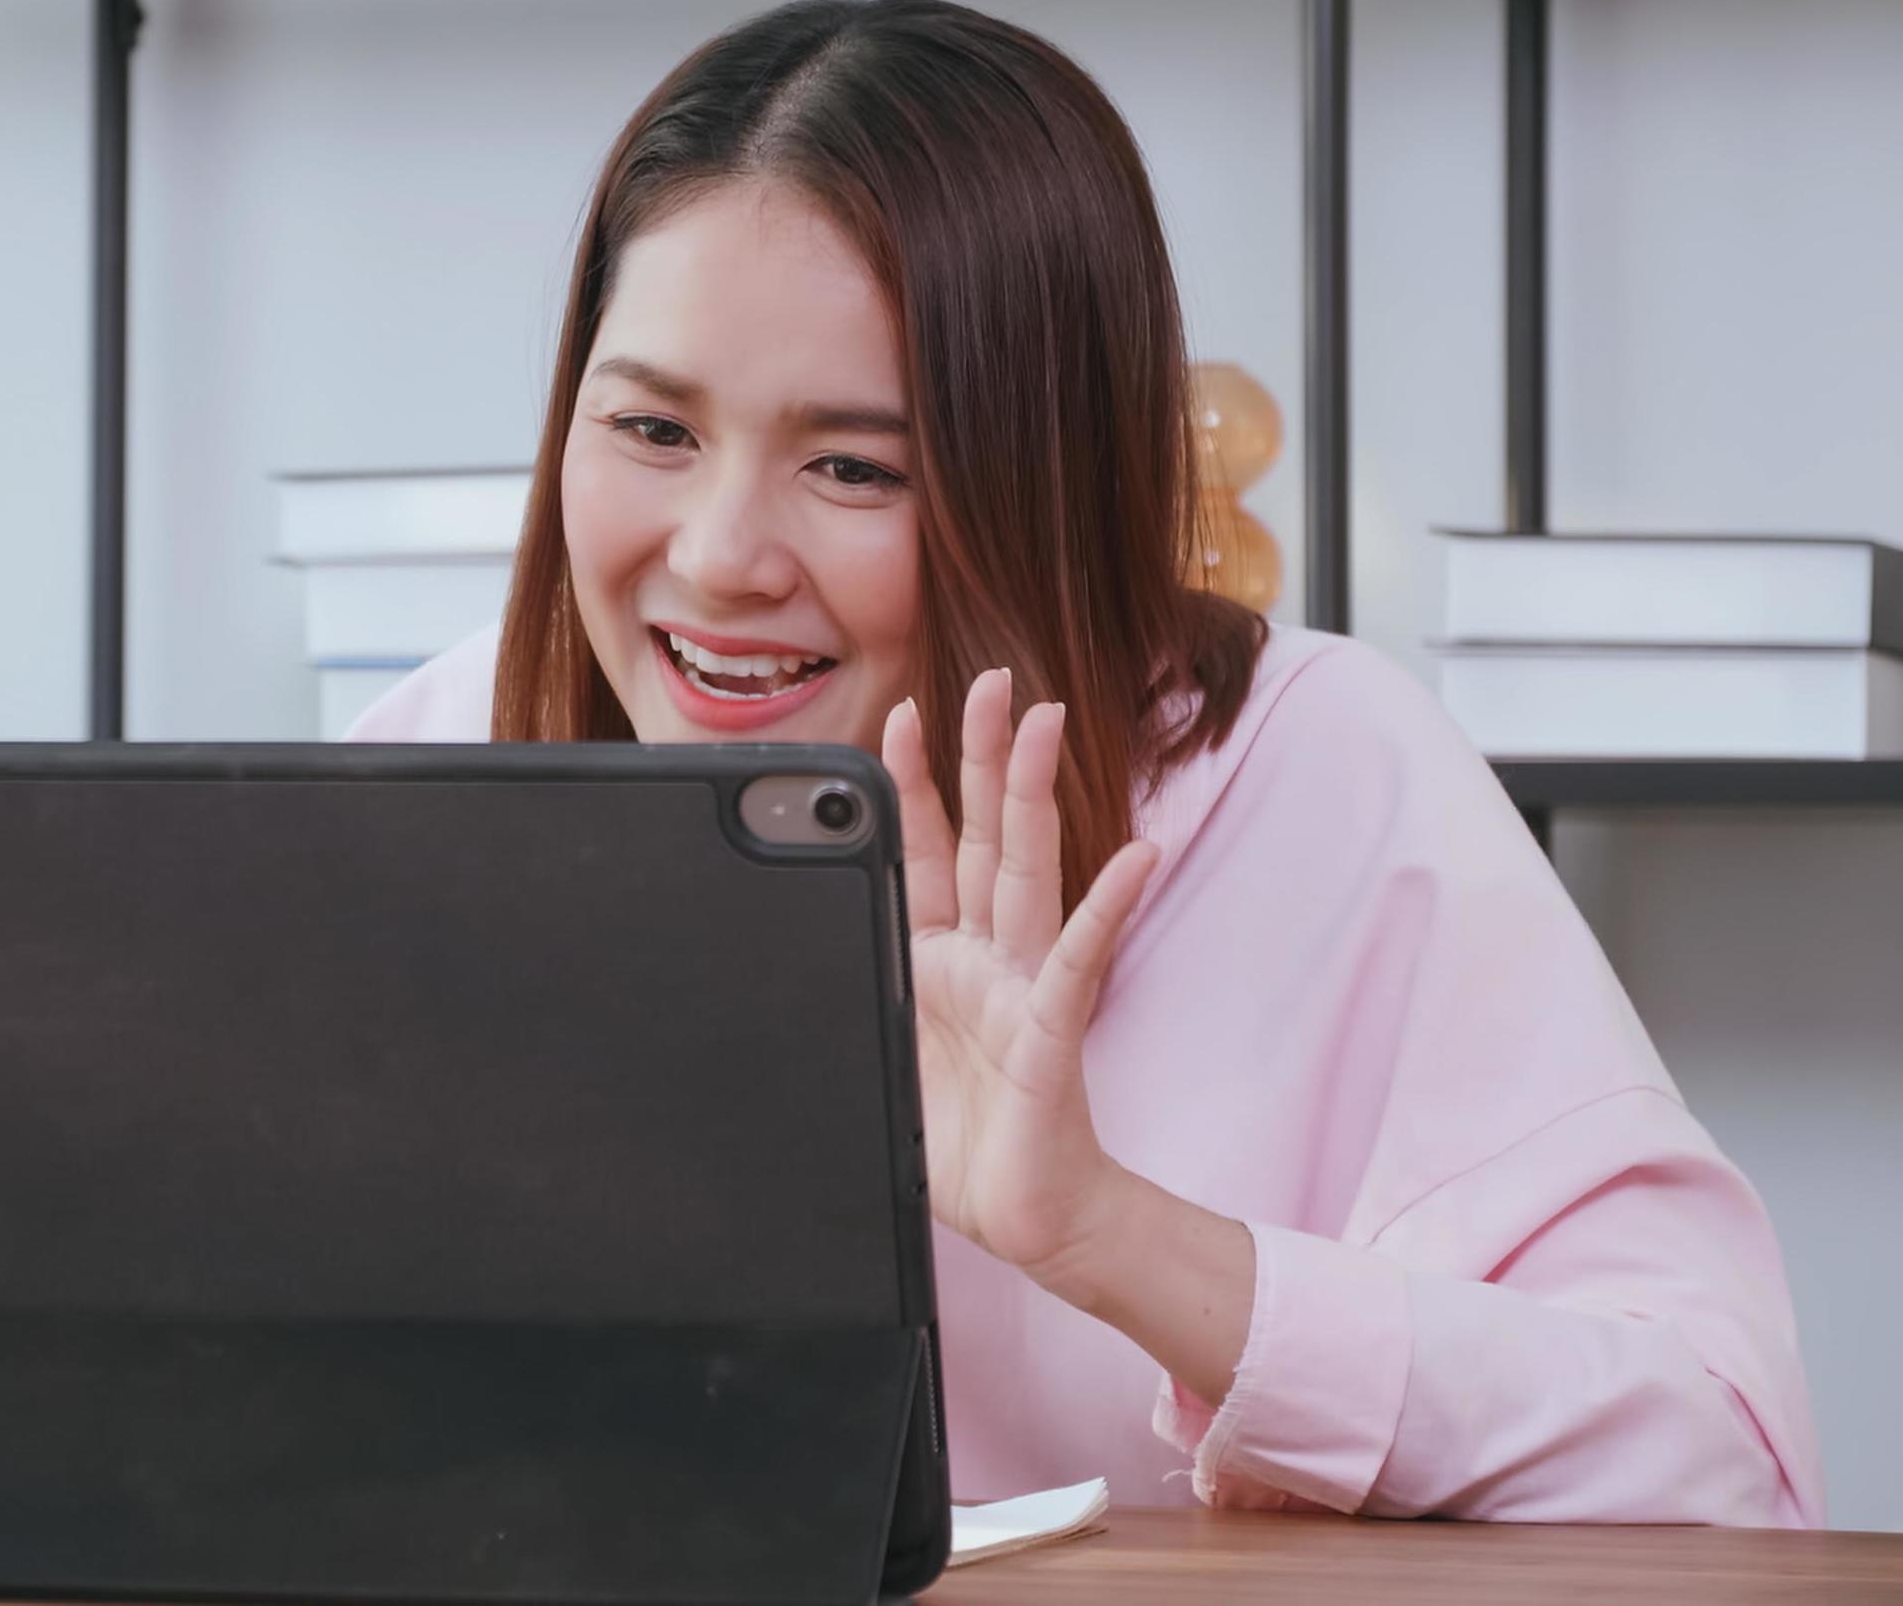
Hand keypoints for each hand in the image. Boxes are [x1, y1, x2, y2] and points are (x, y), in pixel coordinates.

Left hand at [882, 669, 1160, 1290]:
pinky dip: (1106, 907)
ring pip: (1028, 871)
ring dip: (1032, 795)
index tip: (899, 715)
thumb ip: (849, 1011)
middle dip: (981, 758)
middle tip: (990, 681)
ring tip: (1045, 722)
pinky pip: (1079, 961)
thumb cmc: (960, 1148)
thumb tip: (765, 985)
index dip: (913, 785)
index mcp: (937, 961)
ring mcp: (1023, 987)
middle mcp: (987, 959)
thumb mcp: (877, 1061)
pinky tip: (1137, 855)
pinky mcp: (1051, 1032)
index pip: (926, 853)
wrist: (1026, 1221)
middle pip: (986, 837)